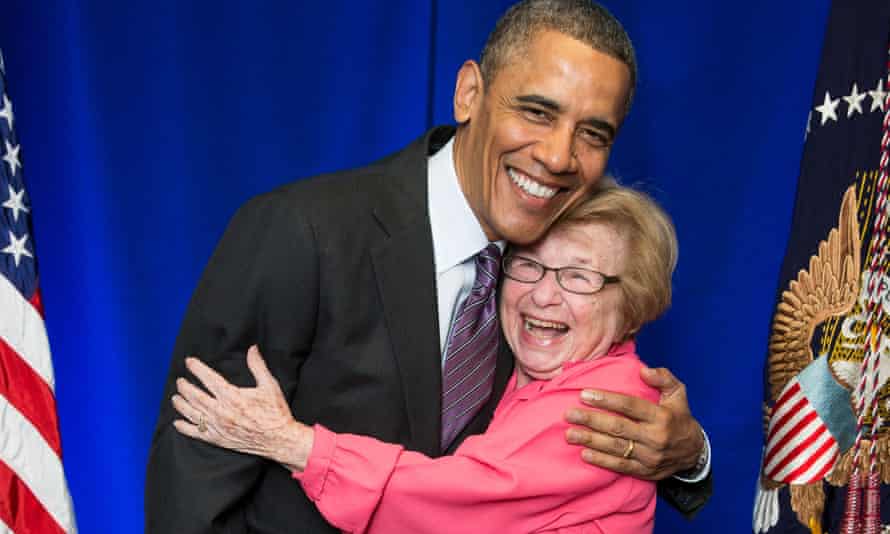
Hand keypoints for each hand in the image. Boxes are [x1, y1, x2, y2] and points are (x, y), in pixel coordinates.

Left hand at [171, 345, 313, 471]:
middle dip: (185, 387)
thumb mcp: (270, 385)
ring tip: (176, 397)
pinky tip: (177, 422)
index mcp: (233, 396)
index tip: (189, 362)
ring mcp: (218, 427)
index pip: (209, 379)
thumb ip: (258, 366)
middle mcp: (222, 412)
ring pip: (192, 414)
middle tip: (180, 381)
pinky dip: (184, 427)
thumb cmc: (276, 412)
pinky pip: (196, 433)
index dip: (197, 368)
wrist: (279, 440)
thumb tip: (252, 349)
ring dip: (181, 404)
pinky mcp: (218, 439)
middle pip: (196, 396)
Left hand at [564, 366, 703, 480]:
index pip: (630, 406)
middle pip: (618, 428)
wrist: (693, 453)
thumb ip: (663, 378)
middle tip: (569, 414)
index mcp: (661, 417)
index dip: (606, 400)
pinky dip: (601, 461)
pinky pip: (620, 467)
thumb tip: (643, 370)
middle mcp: (655, 438)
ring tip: (570, 434)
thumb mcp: (678, 393)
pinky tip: (584, 454)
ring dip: (590, 441)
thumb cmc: (679, 417)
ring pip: (616, 448)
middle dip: (591, 420)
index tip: (584, 394)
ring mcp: (649, 457)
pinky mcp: (645, 471)